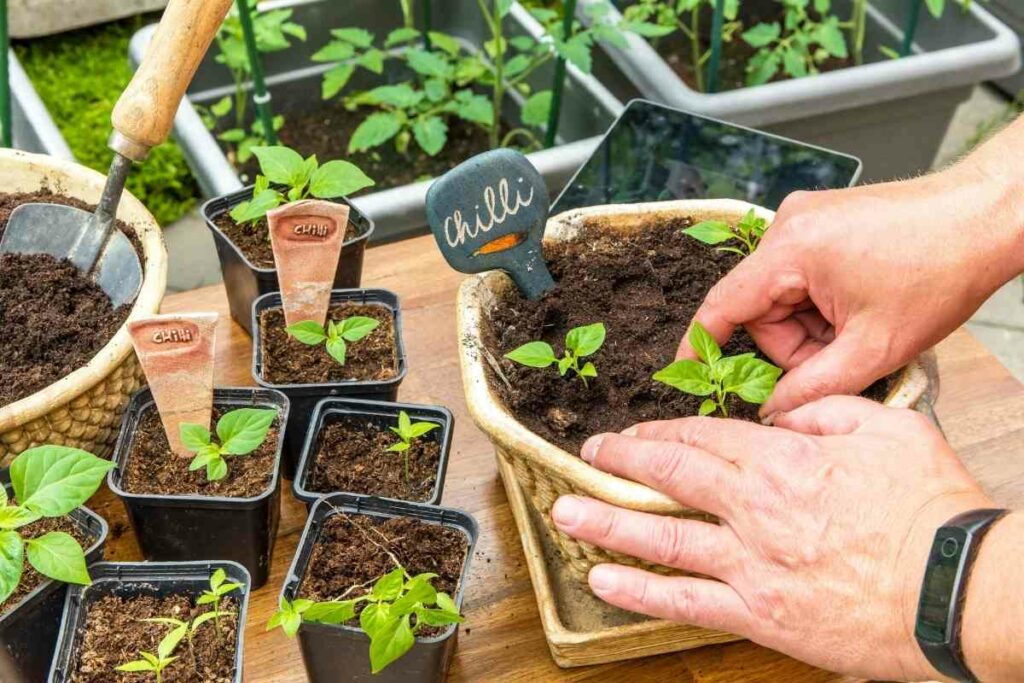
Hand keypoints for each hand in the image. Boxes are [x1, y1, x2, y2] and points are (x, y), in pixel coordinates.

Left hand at [551, 397, 992, 679]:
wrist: (960, 590)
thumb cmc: (932, 511)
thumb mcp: (890, 427)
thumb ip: (826, 411)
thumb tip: (783, 415)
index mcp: (783, 460)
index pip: (703, 438)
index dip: (658, 432)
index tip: (632, 431)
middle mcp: (754, 509)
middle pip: (671, 475)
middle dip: (622, 461)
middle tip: (588, 455)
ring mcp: (751, 564)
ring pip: (662, 536)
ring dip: (607, 520)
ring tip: (565, 511)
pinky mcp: (760, 614)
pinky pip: (686, 601)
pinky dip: (639, 591)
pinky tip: (603, 580)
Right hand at [682, 161, 1023, 415]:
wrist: (987, 216)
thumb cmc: (940, 268)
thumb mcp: (874, 347)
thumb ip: (813, 387)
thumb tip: (772, 411)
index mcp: (790, 250)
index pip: (723, 305)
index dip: (700, 345)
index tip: (686, 374)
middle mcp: (788, 225)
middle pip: (761, 309)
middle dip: (794, 344)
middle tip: (841, 357)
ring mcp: (806, 219)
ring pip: (784, 297)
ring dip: (814, 326)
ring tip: (862, 330)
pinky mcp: (824, 221)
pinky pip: (802, 276)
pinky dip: (824, 303)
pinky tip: (860, 309)